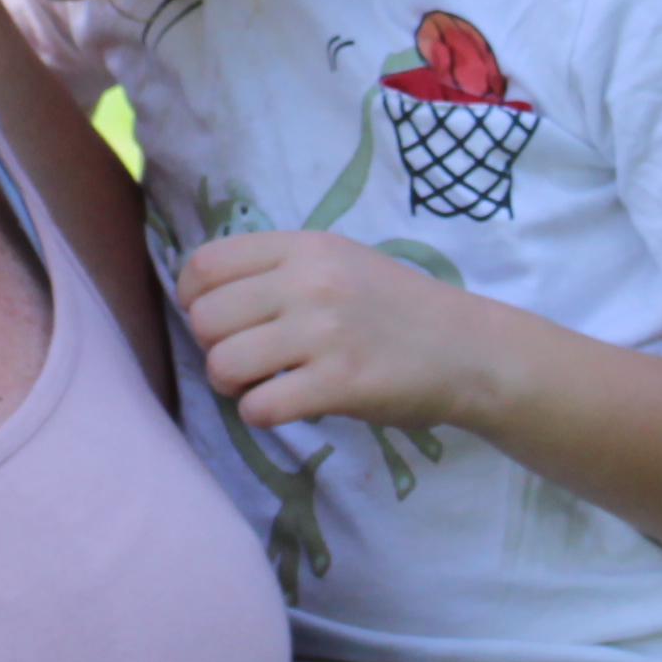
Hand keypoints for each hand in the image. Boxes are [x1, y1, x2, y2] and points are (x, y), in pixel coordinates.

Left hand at [178, 228, 502, 434]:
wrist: (468, 349)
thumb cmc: (396, 307)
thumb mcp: (340, 262)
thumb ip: (278, 269)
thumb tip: (202, 297)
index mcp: (305, 247)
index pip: (205, 265)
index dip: (193, 299)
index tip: (215, 320)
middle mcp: (311, 282)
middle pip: (206, 318)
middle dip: (212, 347)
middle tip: (243, 359)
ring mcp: (326, 333)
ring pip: (224, 364)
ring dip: (231, 385)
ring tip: (260, 385)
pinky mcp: (341, 383)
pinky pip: (260, 406)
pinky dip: (260, 414)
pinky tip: (284, 405)